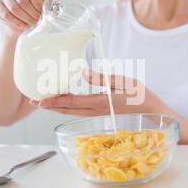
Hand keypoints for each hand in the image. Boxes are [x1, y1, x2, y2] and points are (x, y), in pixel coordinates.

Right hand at [0, 0, 62, 34]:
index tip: (41, 12)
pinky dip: (16, 22)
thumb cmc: (35, 11)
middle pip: (22, 0)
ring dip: (25, 19)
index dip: (36, 1)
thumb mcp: (44, 4)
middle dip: (31, 13)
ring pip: (14, 8)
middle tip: (37, 21)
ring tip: (31, 24)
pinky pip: (6, 14)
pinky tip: (23, 26)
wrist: (22, 24)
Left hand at [29, 69, 166, 115]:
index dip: (53, 101)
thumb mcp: (124, 82)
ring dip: (56, 108)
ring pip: (72, 113)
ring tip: (44, 103)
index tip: (38, 101)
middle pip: (67, 110)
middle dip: (49, 106)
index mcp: (99, 102)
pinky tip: (65, 104)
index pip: (71, 102)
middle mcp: (96, 111)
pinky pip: (80, 112)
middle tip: (33, 102)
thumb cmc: (141, 96)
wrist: (154, 114)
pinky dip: (68, 108)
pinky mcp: (102, 114)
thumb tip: (83, 73)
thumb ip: (102, 79)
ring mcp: (98, 114)